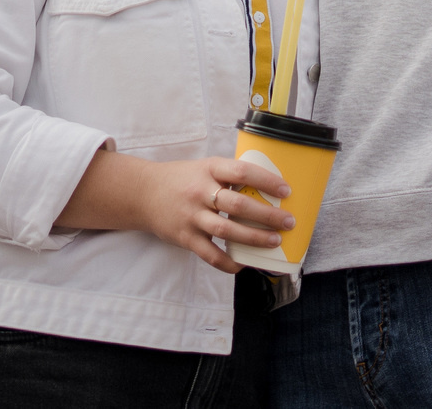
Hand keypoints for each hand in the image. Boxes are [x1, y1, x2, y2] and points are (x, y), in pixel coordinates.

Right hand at [59, 150, 294, 273]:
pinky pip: (211, 254)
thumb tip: (267, 188)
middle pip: (238, 205)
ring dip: (255, 238)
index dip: (266, 181)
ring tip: (274, 241)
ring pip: (227, 230)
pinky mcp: (185, 237)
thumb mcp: (204, 168)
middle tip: (288, 221)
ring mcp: (192, 216)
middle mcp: (200, 191)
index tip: (286, 190)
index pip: (242, 172)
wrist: (143, 193)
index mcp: (209, 169)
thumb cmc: (183, 179)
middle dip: (267, 215)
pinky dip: (229, 263)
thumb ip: (229, 177)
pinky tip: (244, 264)